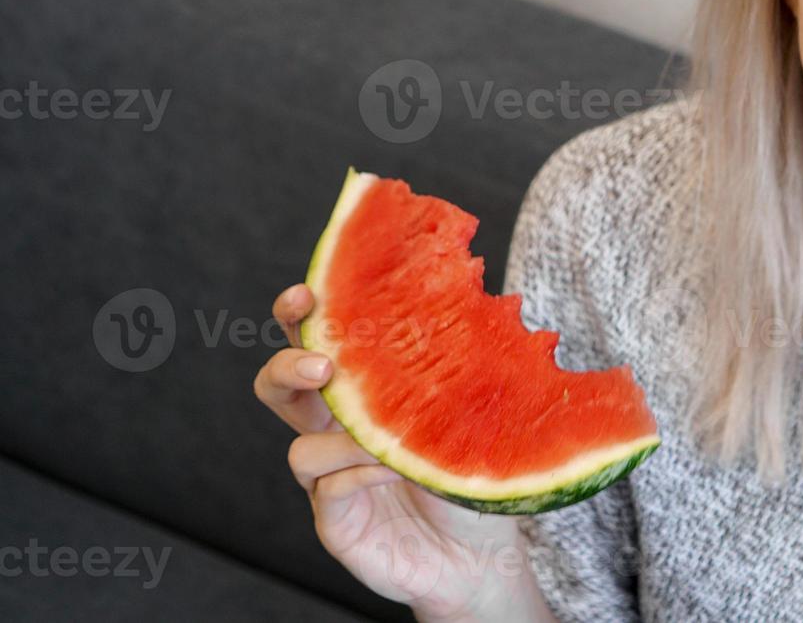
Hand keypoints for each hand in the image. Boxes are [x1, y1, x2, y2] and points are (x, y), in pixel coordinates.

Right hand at [254, 284, 550, 620]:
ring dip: (343, 434)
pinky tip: (396, 468)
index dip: (298, 318)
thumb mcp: (466, 413)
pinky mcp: (336, 522)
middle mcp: (332, 433)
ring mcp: (328, 481)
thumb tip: (474, 296)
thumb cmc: (469, 474)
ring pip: (301, 447)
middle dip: (287, 365)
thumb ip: (455, 368)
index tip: (305, 293)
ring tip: (383, 434)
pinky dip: (360, 474)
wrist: (481, 553)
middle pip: (277, 389)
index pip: (314, 345)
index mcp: (357, 396)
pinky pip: (329, 491)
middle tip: (321, 362)